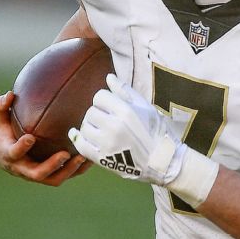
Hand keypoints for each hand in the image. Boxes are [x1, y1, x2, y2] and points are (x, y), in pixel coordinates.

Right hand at [0, 91, 89, 185]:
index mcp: (8, 154)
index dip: (21, 147)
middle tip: (65, 154)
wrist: (3, 156)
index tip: (30, 138)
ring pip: (53, 179)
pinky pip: (64, 176)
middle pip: (37, 173)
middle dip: (52, 165)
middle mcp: (22, 168)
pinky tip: (90, 158)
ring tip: (82, 157)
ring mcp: (36, 174)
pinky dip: (77, 170)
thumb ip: (1, 107)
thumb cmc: (3, 134)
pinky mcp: (49, 176)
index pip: (14, 153)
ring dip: (69, 170)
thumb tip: (9, 94)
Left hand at [69, 74, 187, 184]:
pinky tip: (76, 135)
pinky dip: (78, 139)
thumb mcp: (145, 107)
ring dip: (90, 126)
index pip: (100, 96)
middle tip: (107, 119)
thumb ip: (125, 91)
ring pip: (85, 127)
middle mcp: (114, 126)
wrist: (162, 161)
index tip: (111, 106)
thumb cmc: (156, 131)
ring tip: (100, 129)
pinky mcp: (102, 158)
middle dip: (98, 113)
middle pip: (91, 111)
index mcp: (126, 111)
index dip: (104, 100)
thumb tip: (108, 77)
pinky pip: (81, 145)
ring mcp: (107, 143)